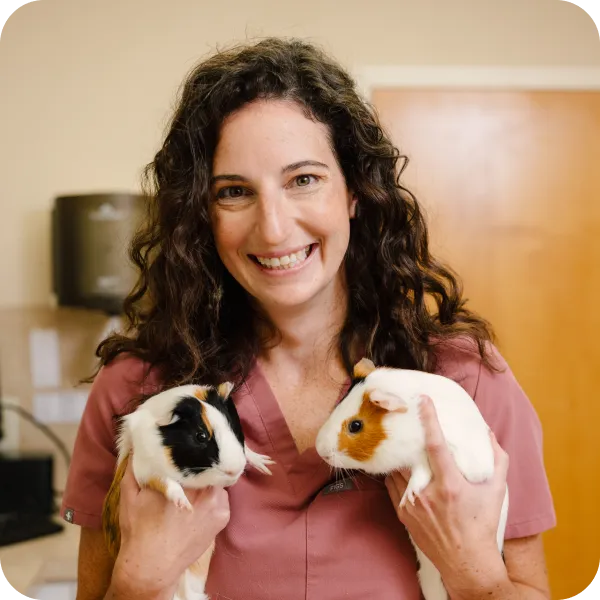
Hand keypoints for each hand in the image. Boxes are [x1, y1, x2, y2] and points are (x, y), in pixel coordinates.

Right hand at [112, 458, 229, 596]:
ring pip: (216, 479)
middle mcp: (205, 487)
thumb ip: (134, 464)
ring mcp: (217, 502)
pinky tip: (200, 503)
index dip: (191, 448)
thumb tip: (138, 441)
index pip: (196, 452)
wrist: (152, 566)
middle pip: (208, 465)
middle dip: (199, 464)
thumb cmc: (139, 528)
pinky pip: (221, 496)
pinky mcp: (223, 516)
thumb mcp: (129, 493)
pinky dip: (212, 496)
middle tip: (188, 468)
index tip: (184, 449)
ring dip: (207, 480)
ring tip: (193, 486)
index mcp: (182, 478)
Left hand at [385, 395, 508, 593]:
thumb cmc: (483, 524)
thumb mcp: (497, 491)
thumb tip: (487, 432)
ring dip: (401, 454)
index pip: (436, 444)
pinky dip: (396, 473)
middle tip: (406, 416)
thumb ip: (495, 459)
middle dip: (409, 435)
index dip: (429, 419)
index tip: (423, 400)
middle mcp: (427, 493)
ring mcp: (411, 503)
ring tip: (401, 439)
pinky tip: (399, 464)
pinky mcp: (402, 512)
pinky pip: (394, 484)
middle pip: (411, 454)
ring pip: (399, 469)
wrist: (466, 562)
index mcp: (450, 485)